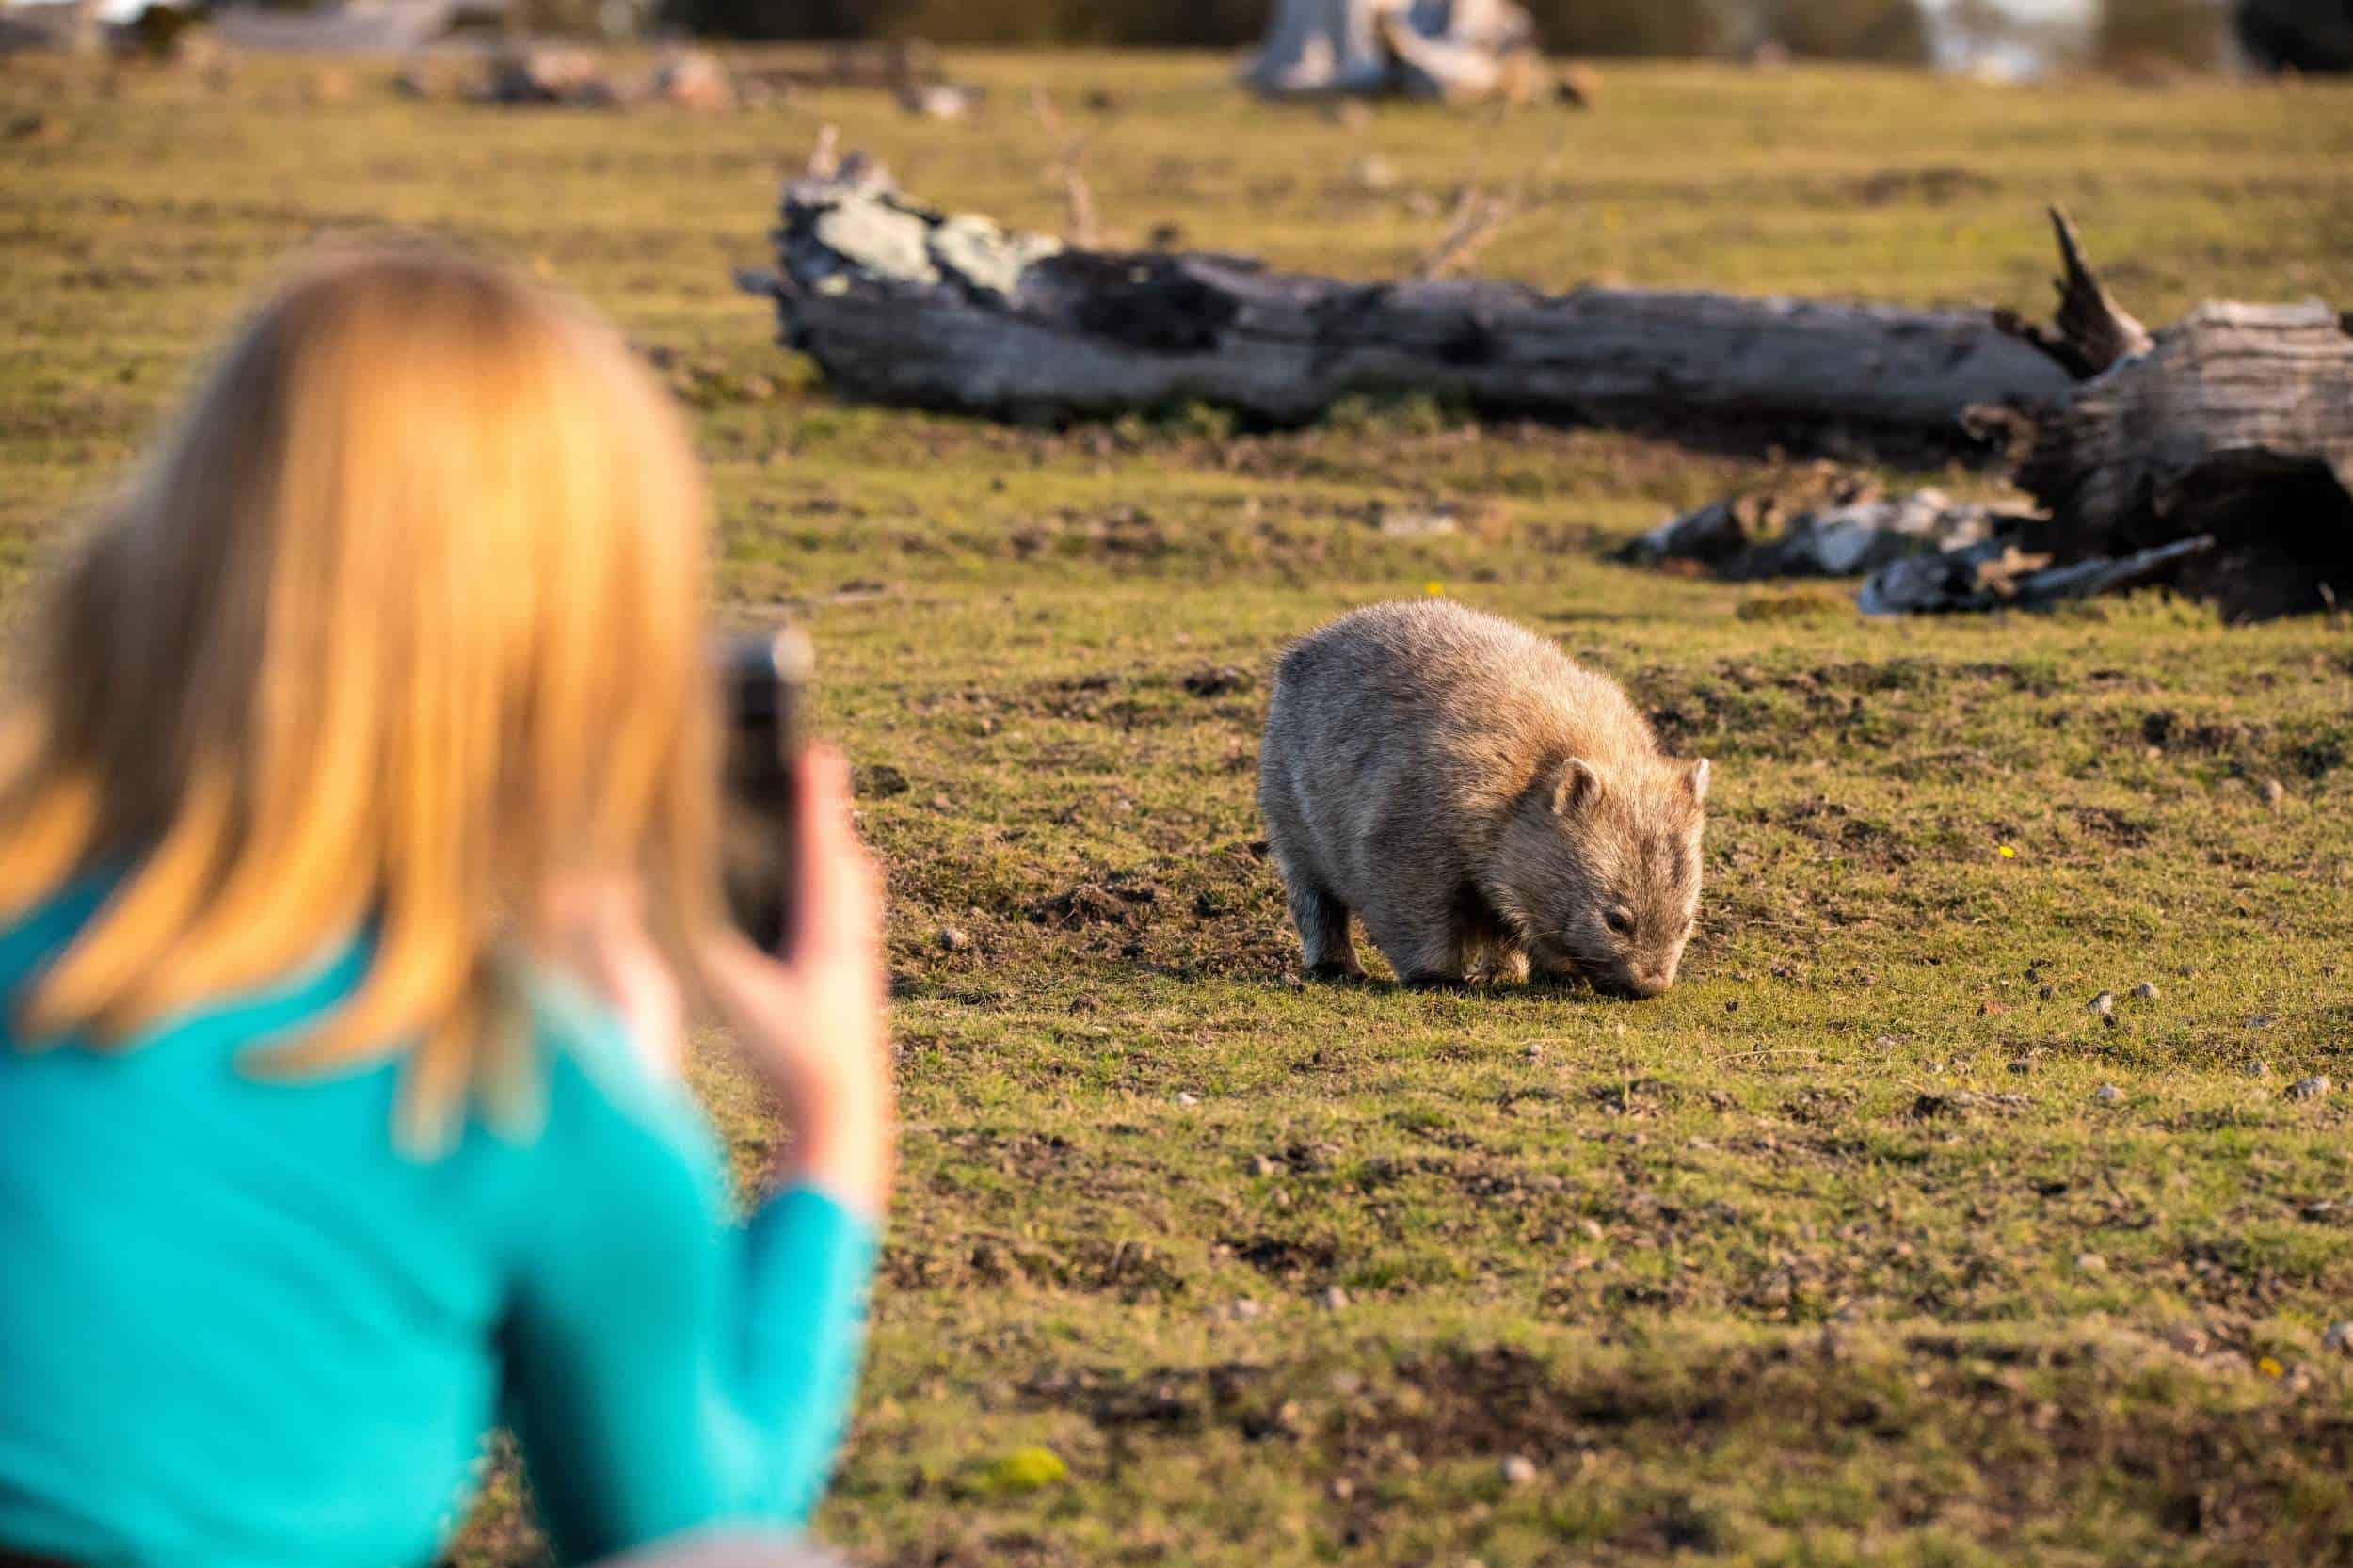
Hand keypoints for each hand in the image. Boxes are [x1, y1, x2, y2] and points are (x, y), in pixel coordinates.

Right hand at [699, 745, 894, 1219]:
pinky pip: (846, 928)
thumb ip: (699, 954)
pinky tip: (812, 917)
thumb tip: (657, 912)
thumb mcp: (739, 1001)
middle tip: (820, 776)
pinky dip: (831, 903)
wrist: (845, 1119)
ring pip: (852, 898)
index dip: (815, 799)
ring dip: (832, 861)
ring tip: (818, 834)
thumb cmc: (793, 1062)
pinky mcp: (852, 995)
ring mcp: (858, 969)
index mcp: (829, 934)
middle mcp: (852, 943)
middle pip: (845, 864)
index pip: (820, 849)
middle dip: (827, 820)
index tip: (817, 751)